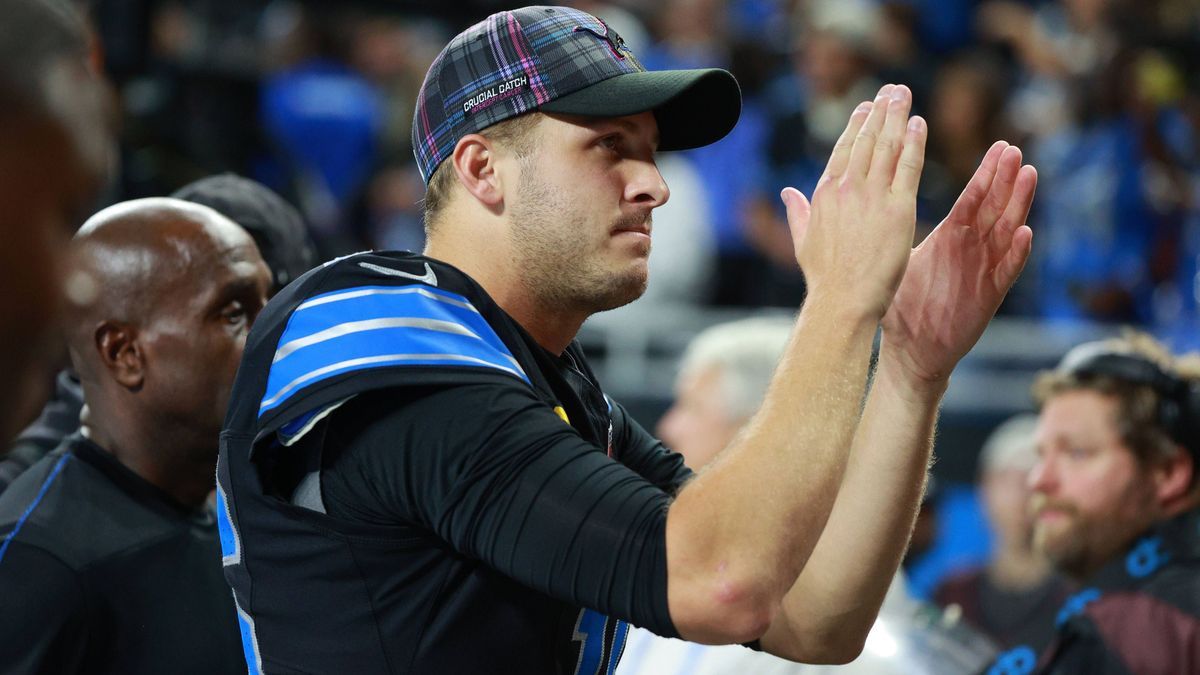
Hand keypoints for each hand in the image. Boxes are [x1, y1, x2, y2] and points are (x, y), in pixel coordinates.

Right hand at [782, 84, 927, 319]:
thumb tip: (785, 192)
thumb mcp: (803, 240)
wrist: (843, 299)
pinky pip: (908, 167)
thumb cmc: (824, 278)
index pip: (843, 149)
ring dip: (897, 116)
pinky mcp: (899, 209)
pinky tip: (919, 124)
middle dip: (880, 110)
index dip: (857, 124)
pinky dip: (914, 143)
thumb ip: (797, 211)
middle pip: (866, 139)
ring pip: (887, 145)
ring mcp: (872, 196)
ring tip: (904, 95)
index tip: (867, 105)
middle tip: (892, 89)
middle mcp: (847, 188)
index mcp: (824, 193)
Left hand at [880, 141, 1036, 385]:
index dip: (987, 174)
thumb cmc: (904, 305)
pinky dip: (1016, 253)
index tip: (1000, 147)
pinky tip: (1025, 233)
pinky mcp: (989, 295)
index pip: (972, 199)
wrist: (912, 350)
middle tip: (1016, 151)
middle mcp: (972, 249)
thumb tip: (870, 200)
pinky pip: (1006, 271)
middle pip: (994, 208)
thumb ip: (892, 229)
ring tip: (1029, 176)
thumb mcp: (899, 259)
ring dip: (1018, 205)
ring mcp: (983, 270)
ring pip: (1006, 231)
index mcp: (951, 237)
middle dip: (1006, 179)